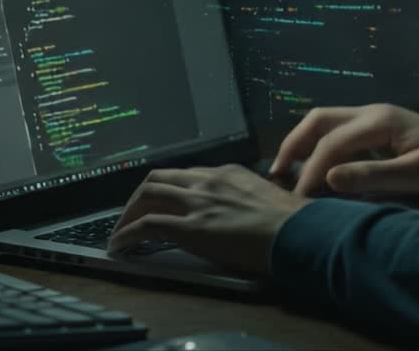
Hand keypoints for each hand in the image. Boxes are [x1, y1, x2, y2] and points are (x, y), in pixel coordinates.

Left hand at [106, 164, 309, 276]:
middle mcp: (208, 181)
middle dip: (140, 196)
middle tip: (133, 214)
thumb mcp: (267, 197)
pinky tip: (121, 245)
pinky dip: (128, 234)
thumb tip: (243, 211)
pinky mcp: (191, 228)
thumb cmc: (292, 220)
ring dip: (129, 213)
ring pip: (147, 195)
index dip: (167, 189)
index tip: (161, 202)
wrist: (297, 231)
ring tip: (122, 231)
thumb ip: (247, 197)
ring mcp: (198, 202)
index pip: (186, 175)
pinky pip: (148, 225)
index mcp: (227, 173)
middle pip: (159, 178)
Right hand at [270, 103, 418, 197]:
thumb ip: (371, 176)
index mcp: (379, 121)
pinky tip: (317, 167)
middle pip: (319, 120)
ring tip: (288, 171)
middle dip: (294, 145)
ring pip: (327, 122)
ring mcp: (376, 118)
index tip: (298, 199)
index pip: (331, 144)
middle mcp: (372, 112)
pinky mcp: (380, 129)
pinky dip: (322, 146)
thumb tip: (327, 178)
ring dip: (305, 143)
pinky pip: (341, 131)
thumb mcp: (415, 175)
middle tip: (275, 175)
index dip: (310, 171)